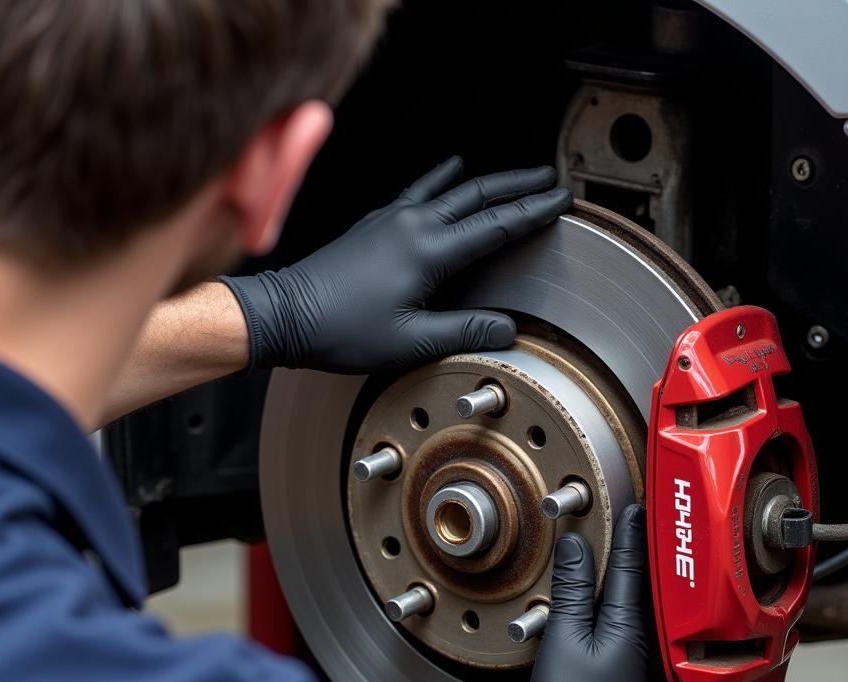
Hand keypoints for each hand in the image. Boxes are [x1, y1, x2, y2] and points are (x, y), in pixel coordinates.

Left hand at [221, 157, 571, 372]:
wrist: (286, 314)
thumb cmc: (341, 330)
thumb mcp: (411, 342)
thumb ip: (463, 331)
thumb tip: (506, 329)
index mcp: (427, 251)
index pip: (495, 226)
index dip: (533, 213)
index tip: (561, 202)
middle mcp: (411, 224)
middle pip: (477, 194)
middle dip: (518, 186)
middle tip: (548, 181)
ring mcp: (391, 218)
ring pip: (450, 188)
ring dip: (486, 181)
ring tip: (513, 177)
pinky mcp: (375, 223)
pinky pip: (420, 191)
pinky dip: (444, 180)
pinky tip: (449, 172)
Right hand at [527, 505, 651, 681]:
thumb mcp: (563, 640)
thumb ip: (570, 590)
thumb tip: (575, 547)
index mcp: (629, 624)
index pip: (630, 564)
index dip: (629, 530)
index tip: (632, 503)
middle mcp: (644, 637)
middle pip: (643, 579)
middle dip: (639, 545)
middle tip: (636, 515)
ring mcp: (642, 657)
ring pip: (641, 602)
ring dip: (635, 572)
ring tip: (628, 547)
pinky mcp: (633, 674)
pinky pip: (635, 623)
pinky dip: (628, 600)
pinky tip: (617, 599)